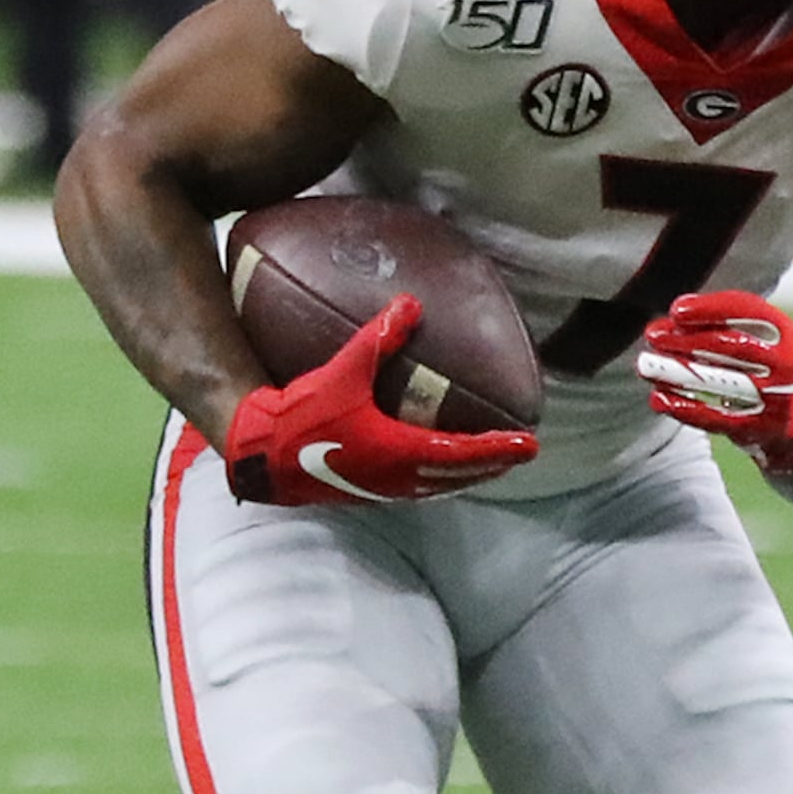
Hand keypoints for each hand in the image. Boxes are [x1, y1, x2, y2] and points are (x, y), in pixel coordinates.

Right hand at [221, 295, 539, 505]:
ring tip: (488, 463)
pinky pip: (417, 488)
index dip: (498, 448)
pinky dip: (440, 479)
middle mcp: (397, 477)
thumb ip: (378, 339)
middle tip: (520, 453)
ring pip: (438, 486)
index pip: (462, 452)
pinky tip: (438, 467)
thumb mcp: (342, 372)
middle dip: (491, 465)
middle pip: (458, 476)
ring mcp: (381, 488)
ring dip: (467, 475)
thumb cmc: (302, 416)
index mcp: (398, 451)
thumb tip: (411, 303)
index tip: (530, 445)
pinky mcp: (365, 491)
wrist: (263, 455)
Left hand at [638, 290, 792, 467]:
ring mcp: (774, 399)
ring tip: (646, 366)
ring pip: (721, 382)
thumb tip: (673, 315)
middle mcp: (786, 365)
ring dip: (679, 372)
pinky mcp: (758, 428)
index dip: (712, 309)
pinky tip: (658, 398)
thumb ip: (718, 327)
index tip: (677, 310)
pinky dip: (684, 408)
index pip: (751, 312)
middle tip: (653, 335)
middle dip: (687, 339)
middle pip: (732, 346)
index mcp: (786, 335)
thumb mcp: (755, 342)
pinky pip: (717, 418)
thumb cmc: (762, 370)